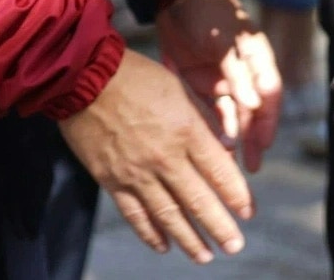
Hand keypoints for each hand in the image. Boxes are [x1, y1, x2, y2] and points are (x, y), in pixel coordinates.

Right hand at [59, 47, 252, 262]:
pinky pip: (135, 214)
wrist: (84, 77)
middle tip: (235, 246)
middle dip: (219, 226)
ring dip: (189, 239)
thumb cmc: (138, 76)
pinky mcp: (112, 180)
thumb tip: (225, 146)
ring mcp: (137, 172)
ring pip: (168, 215)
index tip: (248, 213)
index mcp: (186, 130)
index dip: (237, 195)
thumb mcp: (180, 88)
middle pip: (198, 200)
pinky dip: (150, 233)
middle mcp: (165, 157)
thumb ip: (203, 119)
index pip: (219, 171)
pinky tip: (164, 246)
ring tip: (205, 256)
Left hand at [158, 0, 283, 171]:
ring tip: (229, 164)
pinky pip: (210, 113)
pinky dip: (212, 130)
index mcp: (256, 58)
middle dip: (254, 138)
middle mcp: (243, 74)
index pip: (270, 93)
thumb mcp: (222, 39)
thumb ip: (236, 72)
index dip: (269, 119)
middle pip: (253, 111)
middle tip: (252, 166)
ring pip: (232, 116)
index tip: (264, 143)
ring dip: (233, 138)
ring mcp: (222, 81)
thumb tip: (254, 106)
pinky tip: (211, 149)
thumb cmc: (205, 13)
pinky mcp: (200, 86)